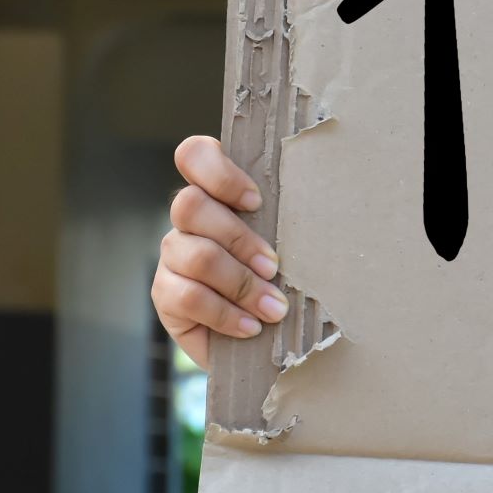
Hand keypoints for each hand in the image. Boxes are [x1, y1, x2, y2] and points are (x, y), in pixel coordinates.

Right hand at [151, 135, 285, 370]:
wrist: (262, 337)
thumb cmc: (284, 278)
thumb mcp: (291, 244)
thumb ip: (289, 222)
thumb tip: (327, 210)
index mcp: (218, 192)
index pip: (195, 155)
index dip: (219, 173)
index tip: (256, 202)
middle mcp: (189, 218)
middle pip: (190, 205)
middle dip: (239, 238)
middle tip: (274, 267)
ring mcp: (173, 255)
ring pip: (195, 255)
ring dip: (240, 284)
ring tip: (274, 309)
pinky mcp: (165, 294)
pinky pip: (187, 296)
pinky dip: (225, 313)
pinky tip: (251, 326)